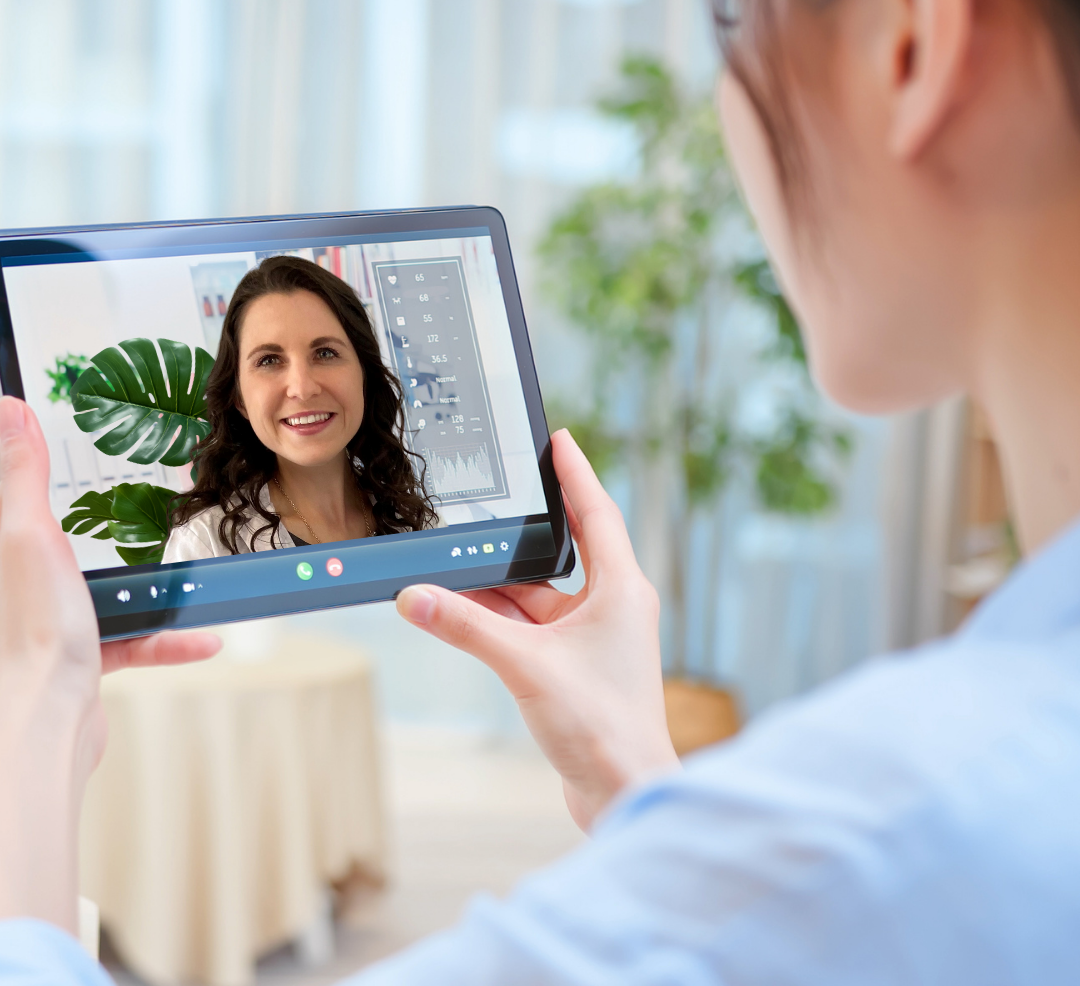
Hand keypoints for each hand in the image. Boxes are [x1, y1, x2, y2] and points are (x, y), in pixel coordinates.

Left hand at [0, 397, 219, 931]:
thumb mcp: (28, 537)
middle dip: (107, 534)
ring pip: (101, 592)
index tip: (65, 444)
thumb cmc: (28, 639)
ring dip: (149, 592)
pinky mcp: (74, 659)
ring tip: (185, 581)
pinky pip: (125, 638)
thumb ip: (21, 476)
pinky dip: (162, 639)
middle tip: (129, 511)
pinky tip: (197, 637)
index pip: (15, 498)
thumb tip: (8, 412)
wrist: (45, 728)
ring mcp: (44, 624)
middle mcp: (15, 585)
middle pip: (59, 544)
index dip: (34, 472)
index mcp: (4, 552)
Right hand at [397, 429, 677, 829]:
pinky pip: (534, 627)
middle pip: (562, 553)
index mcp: (621, 589)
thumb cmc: (601, 727)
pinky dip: (502, 619)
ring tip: (456, 564)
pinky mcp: (577, 666)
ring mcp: (595, 638)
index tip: (559, 440)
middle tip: (494, 499)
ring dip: (501, 587)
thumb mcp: (525, 664)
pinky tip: (464, 611)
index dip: (577, 473)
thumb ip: (466, 627)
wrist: (623, 793)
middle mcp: (612, 606)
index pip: (597, 513)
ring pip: (540, 596)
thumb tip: (416, 597)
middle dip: (522, 533)